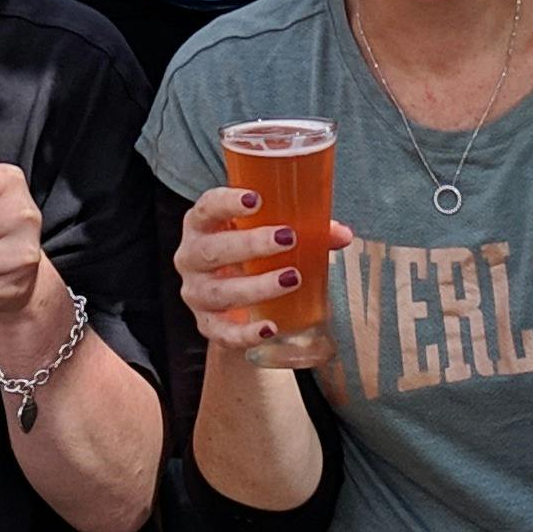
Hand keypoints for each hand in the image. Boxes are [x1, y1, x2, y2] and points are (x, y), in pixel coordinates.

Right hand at [174, 179, 347, 360]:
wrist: (230, 297)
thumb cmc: (248, 252)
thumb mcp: (267, 232)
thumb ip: (304, 228)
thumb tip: (341, 234)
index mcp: (201, 225)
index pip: (207, 208)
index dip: (227, 202)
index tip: (256, 198)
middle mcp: (190, 257)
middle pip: (212, 250)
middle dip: (251, 244)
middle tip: (288, 238)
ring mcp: (196, 293)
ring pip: (220, 292)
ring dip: (256, 286)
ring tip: (292, 278)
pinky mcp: (207, 325)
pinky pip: (223, 333)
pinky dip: (246, 333)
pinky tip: (270, 327)